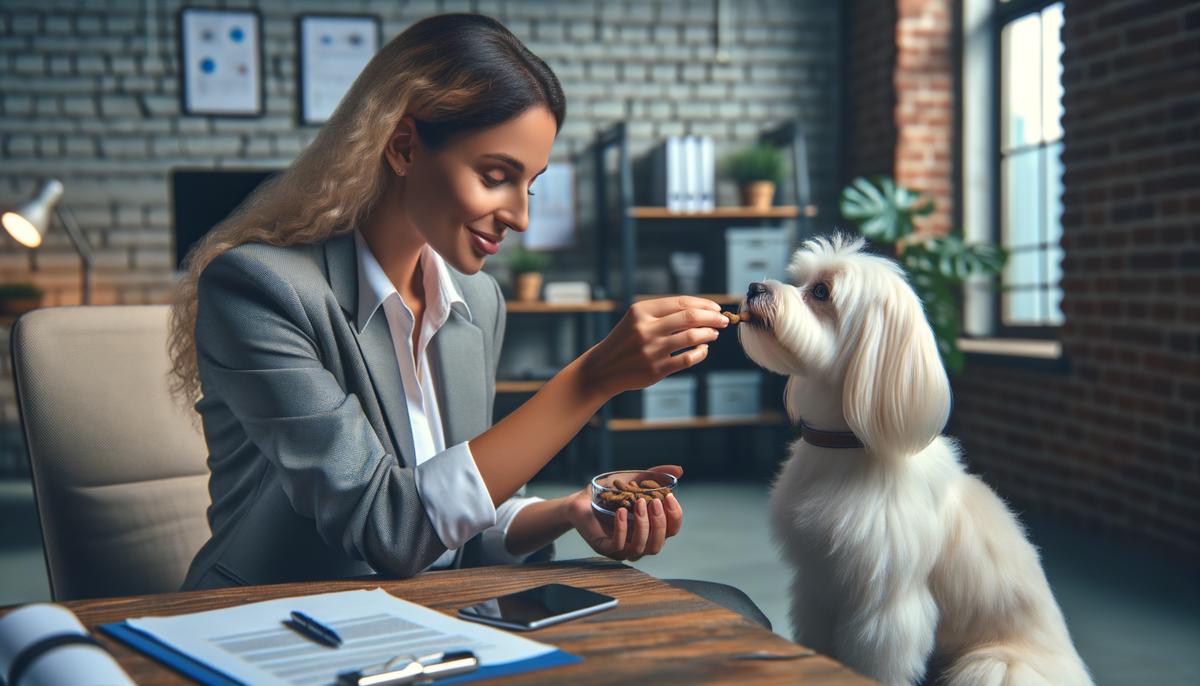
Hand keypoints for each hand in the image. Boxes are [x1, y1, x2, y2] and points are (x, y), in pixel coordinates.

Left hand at [565, 465, 683, 560]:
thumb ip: (656, 476)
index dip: (675, 516)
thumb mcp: (635, 481)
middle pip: (658, 544)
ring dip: (642, 525)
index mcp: (650, 530)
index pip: (671, 530)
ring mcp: (621, 549)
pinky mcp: (604, 548)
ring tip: (638, 503)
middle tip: (652, 501)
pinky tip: (621, 511)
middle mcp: (639, 543)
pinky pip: (617, 546)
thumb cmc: (610, 493)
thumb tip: (680, 470)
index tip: (669, 496)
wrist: (582, 499)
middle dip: (659, 523)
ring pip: (640, 548)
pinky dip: (622, 529)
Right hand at [581, 297, 727, 398]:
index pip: (681, 302)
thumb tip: (702, 310)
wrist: (603, 368)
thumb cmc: (626, 340)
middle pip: (690, 318)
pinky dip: (701, 352)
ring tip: (713, 334)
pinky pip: (688, 359)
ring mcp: (651, 350)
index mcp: (641, 311)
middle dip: (712, 318)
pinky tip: (703, 349)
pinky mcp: (656, 369)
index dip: (703, 304)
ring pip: (692, 337)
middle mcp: (646, 329)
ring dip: (708, 334)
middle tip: (723, 320)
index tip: (716, 308)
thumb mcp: (637, 319)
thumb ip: (663, 313)